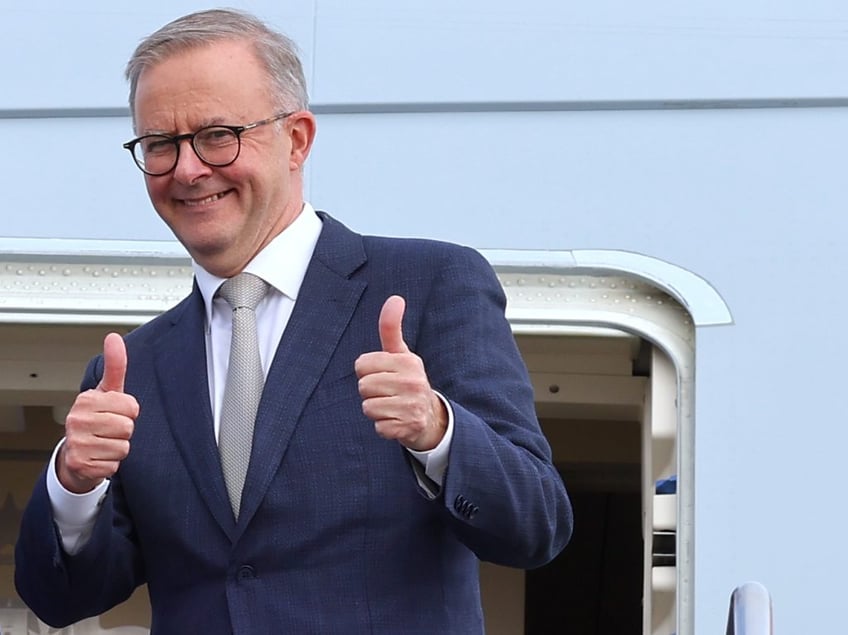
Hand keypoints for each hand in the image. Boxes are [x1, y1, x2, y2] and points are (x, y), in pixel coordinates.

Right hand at [57, 333, 138, 492]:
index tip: (115, 413)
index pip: (131, 406)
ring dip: (118, 448)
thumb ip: (115, 366)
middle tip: (109, 430)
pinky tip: (99, 457)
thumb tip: (114, 337)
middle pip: (127, 427)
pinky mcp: (80, 464)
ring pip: (122, 447)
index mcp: (86, 400)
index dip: (129, 412)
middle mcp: (77, 420)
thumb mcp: (107, 392)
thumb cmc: (96, 419)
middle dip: (124, 431)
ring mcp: (76, 443)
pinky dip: (111, 463)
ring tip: (104, 443)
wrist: (77, 455)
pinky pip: (115, 464)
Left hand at [355, 295, 446, 450]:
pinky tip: (396, 421)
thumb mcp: (401, 354)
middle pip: (363, 386)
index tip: (383, 374)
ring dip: (376, 410)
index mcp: (408, 361)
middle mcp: (412, 382)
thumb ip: (391, 328)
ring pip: (368, 407)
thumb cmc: (407, 381)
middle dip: (370, 391)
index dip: (367, 371)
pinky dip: (384, 426)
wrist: (430, 417)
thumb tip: (395, 298)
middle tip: (388, 392)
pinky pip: (378, 427)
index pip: (362, 364)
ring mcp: (411, 406)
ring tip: (392, 406)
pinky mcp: (407, 428)